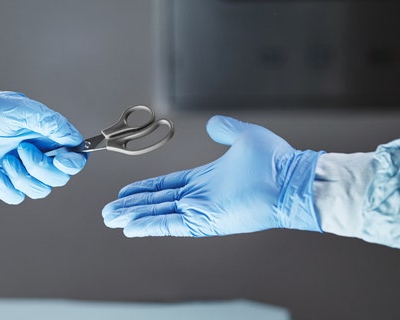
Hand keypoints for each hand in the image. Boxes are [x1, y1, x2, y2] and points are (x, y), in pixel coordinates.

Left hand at [0, 70, 85, 203]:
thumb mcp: (20, 109)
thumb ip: (51, 123)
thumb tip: (75, 139)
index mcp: (45, 135)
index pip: (73, 156)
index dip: (72, 162)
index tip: (61, 159)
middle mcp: (36, 152)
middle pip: (58, 177)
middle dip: (41, 168)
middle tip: (21, 150)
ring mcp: (19, 168)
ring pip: (39, 189)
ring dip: (22, 177)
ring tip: (5, 159)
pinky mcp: (0, 179)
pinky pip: (16, 196)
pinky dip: (7, 187)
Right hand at [102, 115, 322, 236]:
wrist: (290, 179)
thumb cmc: (274, 160)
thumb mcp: (244, 136)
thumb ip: (225, 130)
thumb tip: (214, 124)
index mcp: (205, 179)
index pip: (166, 185)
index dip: (144, 189)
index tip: (124, 192)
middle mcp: (199, 197)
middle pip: (157, 202)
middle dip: (132, 206)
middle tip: (109, 211)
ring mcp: (201, 211)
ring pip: (159, 215)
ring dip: (134, 217)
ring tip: (111, 220)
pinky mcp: (205, 222)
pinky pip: (171, 225)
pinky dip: (150, 226)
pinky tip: (131, 229)